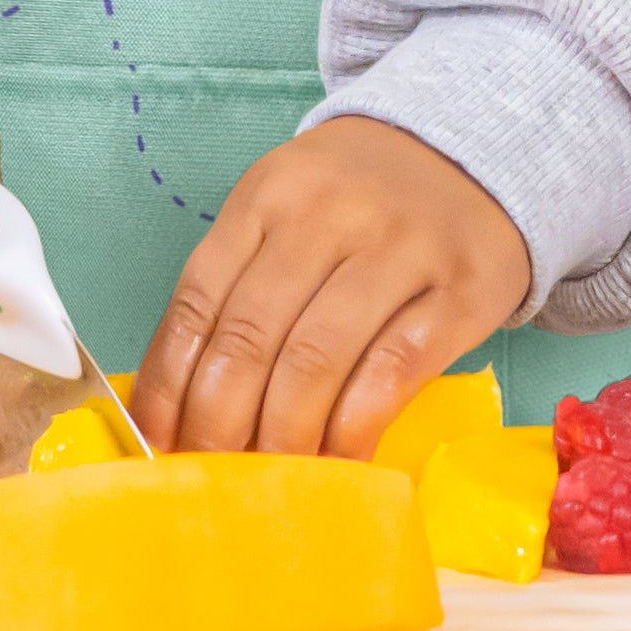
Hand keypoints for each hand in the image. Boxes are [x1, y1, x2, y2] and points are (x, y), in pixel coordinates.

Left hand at [133, 117, 529, 456]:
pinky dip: (353, 428)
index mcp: (271, 193)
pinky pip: (393, 371)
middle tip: (211, 475)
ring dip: (283, 436)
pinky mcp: (460, 289)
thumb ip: (237, 285)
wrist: (470, 153)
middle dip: (219, 424)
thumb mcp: (285, 209)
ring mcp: (400, 248)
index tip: (160, 443)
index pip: (198, 300)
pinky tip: (338, 459)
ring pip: (317, 360)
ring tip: (271, 478)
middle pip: (251, 337)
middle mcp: (330, 214)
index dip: (169, 385)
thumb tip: (180, 404)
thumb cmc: (356, 200)